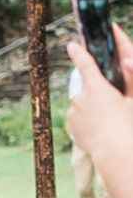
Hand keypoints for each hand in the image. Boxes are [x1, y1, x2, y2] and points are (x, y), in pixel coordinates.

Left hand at [67, 24, 132, 163]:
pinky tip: (99, 131)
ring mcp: (73, 112)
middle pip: (88, 91)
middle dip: (98, 97)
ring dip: (92, 111)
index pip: (85, 64)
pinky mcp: (70, 125)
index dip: (79, 53)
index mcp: (97, 87)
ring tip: (107, 123)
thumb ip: (131, 80)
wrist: (115, 151)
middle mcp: (81, 97)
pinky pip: (78, 119)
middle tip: (112, 110)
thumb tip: (128, 61)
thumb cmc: (128, 124)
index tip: (72, 45)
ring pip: (83, 106)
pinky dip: (87, 122)